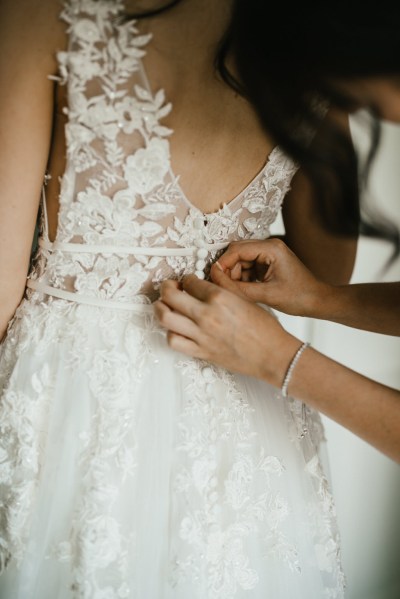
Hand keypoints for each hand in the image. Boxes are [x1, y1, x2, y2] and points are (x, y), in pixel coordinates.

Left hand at [154, 273, 300, 385]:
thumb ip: (224, 286)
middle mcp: (207, 315)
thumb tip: (210, 275)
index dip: (187, 279)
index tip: (189, 282)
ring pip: (165, 318)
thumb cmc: (265, 328)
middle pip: (170, 296)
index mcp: (220, 298)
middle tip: (170, 288)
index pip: (190, 281)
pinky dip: (170, 332)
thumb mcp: (245, 299)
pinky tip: (176, 328)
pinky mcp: (201, 352)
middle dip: (166, 288)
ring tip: (164, 306)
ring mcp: (201, 335)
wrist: (272, 355)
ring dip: (160, 309)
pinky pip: (173, 341)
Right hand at [210, 238, 329, 316]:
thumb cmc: (299, 297)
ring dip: (235, 276)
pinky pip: (247, 268)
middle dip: (228, 271)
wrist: (318, 302)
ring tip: (237, 293)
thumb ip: (238, 288)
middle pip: (236, 254)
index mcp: (271, 248)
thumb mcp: (266, 295)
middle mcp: (269, 247)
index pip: (237, 250)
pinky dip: (242, 279)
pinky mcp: (267, 264)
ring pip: (240, 262)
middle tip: (223, 288)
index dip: (222, 264)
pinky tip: (245, 291)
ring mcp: (268, 255)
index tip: (213, 278)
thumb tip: (215, 281)